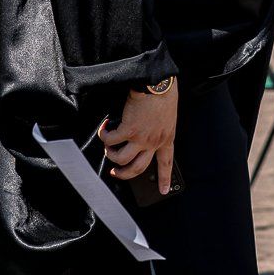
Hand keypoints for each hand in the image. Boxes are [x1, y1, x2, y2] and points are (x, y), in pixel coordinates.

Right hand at [101, 78, 178, 193]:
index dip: (164, 179)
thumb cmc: (164, 94)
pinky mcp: (128, 130)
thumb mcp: (168, 116)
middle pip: (138, 169)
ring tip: (108, 147)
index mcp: (166, 138)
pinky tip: (105, 129)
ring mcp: (140, 138)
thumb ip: (159, 128)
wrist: (157, 84)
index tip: (163, 190)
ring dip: (110, 155)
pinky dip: (105, 135)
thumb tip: (145, 131)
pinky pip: (111, 140)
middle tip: (116, 173)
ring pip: (121, 159)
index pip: (166, 163)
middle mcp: (153, 142)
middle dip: (124, 174)